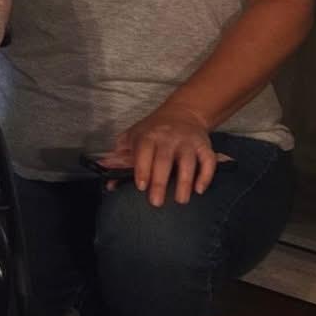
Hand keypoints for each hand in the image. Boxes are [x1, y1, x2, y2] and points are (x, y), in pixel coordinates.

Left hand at [101, 105, 227, 207]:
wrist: (183, 113)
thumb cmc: (153, 130)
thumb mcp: (133, 137)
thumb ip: (120, 157)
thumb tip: (107, 178)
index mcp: (149, 136)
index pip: (144, 151)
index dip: (142, 169)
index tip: (141, 186)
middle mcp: (169, 138)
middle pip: (165, 161)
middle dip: (160, 182)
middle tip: (157, 202)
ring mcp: (188, 142)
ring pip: (188, 163)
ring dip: (185, 182)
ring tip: (180, 200)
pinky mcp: (204, 146)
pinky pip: (208, 161)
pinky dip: (206, 175)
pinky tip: (199, 190)